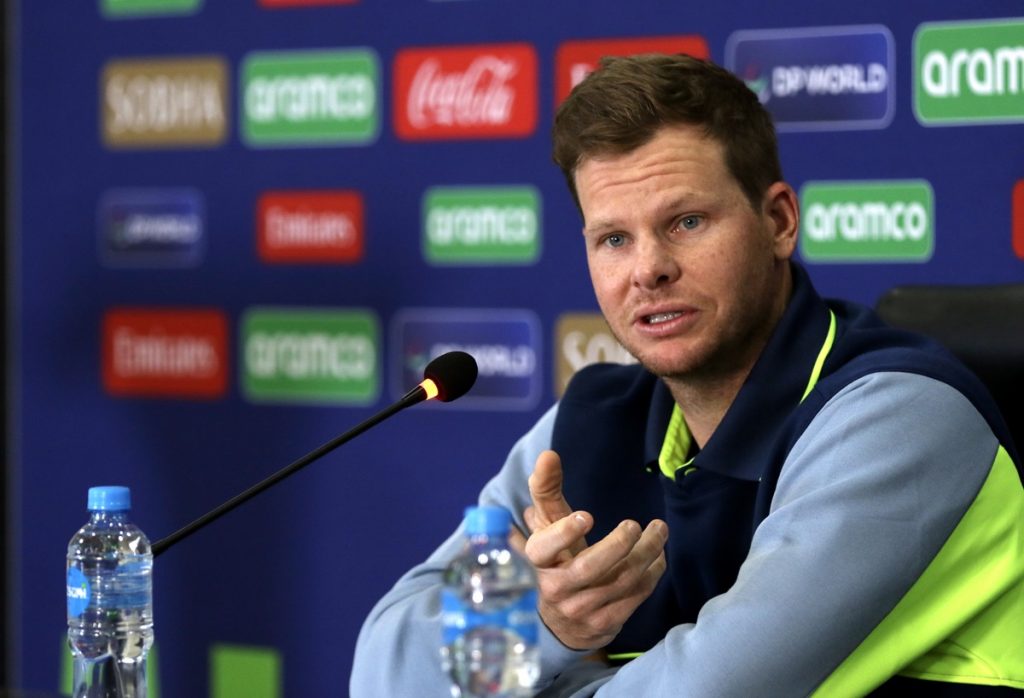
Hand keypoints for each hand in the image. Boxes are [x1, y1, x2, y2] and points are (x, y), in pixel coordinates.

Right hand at [512, 450, 667, 650]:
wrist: (562, 623)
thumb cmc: (557, 559)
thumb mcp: (548, 527)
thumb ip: (547, 490)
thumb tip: (548, 455)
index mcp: (539, 561)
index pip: (543, 548)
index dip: (563, 533)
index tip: (586, 516)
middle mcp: (557, 588)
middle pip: (589, 568)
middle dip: (617, 545)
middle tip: (634, 525)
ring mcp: (582, 609)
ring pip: (620, 580)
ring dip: (646, 553)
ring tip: (659, 530)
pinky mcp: (606, 623)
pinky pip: (634, 596)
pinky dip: (651, 573)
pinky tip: (658, 556)